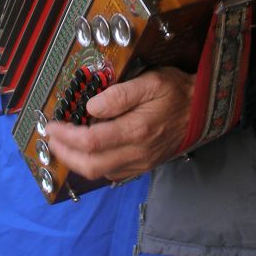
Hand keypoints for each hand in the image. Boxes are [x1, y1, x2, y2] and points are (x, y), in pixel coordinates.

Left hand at [45, 66, 194, 182]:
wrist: (203, 110)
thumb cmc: (176, 92)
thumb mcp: (151, 81)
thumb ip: (119, 95)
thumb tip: (91, 107)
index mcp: (136, 131)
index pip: (90, 141)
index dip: (66, 136)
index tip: (52, 125)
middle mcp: (137, 153)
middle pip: (90, 165)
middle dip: (64, 154)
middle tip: (51, 139)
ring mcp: (140, 162)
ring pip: (99, 173)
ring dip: (76, 161)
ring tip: (64, 144)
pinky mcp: (143, 166)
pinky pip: (112, 173)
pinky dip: (94, 165)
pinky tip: (88, 151)